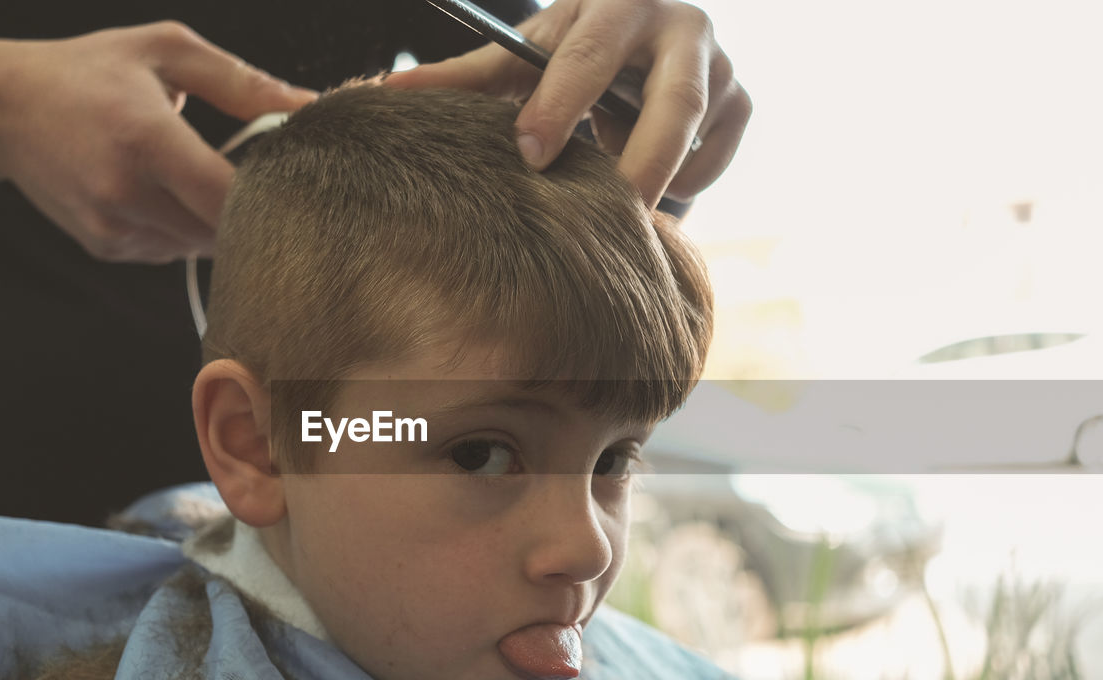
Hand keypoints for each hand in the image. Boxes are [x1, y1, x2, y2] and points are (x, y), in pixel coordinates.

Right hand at [0, 22, 315, 263]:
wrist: (0, 105)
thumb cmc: (88, 70)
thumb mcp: (166, 51)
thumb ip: (242, 84)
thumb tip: (312, 107)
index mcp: (146, 136)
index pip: (229, 195)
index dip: (272, 198)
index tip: (296, 183)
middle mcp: (126, 190)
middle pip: (222, 231)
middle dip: (251, 213)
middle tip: (262, 182)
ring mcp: (112, 225)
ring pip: (199, 247)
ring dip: (215, 223)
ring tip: (203, 179)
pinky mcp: (104, 246)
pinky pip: (169, 252)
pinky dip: (181, 230)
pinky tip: (166, 194)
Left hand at [388, 0, 750, 208]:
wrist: (643, 37)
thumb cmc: (572, 52)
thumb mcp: (525, 56)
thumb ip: (464, 78)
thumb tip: (381, 93)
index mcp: (618, 6)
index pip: (589, 58)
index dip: (559, 108)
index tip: (528, 155)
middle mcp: (682, 27)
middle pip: (672, 106)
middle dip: (636, 165)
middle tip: (604, 216)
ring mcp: (722, 66)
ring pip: (696, 140)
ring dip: (659, 179)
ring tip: (622, 212)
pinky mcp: (742, 105)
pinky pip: (712, 164)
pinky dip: (679, 185)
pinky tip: (647, 189)